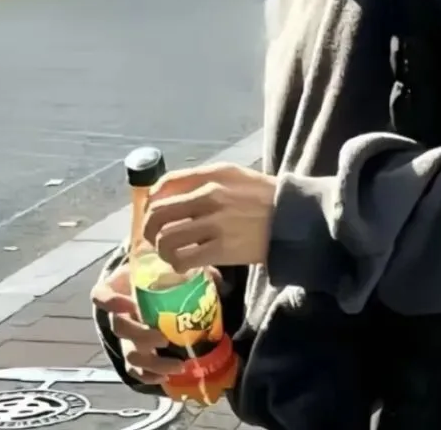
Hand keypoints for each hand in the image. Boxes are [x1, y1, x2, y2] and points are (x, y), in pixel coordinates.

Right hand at [91, 263, 182, 384]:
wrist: (150, 289)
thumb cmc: (155, 274)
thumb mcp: (161, 265)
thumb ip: (179, 266)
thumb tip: (208, 272)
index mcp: (115, 289)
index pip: (101, 296)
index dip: (112, 302)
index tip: (132, 303)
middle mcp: (116, 315)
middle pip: (118, 328)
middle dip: (140, 335)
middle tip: (163, 338)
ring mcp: (125, 338)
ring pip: (130, 354)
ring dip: (152, 362)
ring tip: (178, 364)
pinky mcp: (134, 355)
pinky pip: (135, 371)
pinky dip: (150, 376)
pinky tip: (168, 376)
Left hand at [143, 163, 276, 272]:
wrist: (291, 218)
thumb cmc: (261, 195)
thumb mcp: (232, 174)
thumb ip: (201, 178)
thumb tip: (167, 189)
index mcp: (210, 176)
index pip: (165, 185)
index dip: (151, 202)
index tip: (153, 213)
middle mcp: (209, 196)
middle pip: (159, 213)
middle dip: (149, 228)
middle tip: (153, 237)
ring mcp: (214, 224)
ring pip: (167, 238)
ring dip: (162, 249)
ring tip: (169, 253)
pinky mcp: (222, 250)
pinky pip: (186, 258)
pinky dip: (178, 264)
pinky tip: (183, 264)